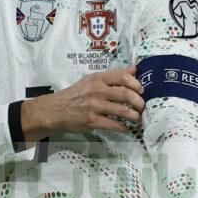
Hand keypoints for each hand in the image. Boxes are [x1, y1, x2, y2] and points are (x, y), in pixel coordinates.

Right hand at [21, 66, 144, 140]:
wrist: (55, 109)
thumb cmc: (76, 94)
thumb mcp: (92, 80)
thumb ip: (113, 75)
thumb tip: (134, 69)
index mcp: (98, 78)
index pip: (123, 76)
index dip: (136, 84)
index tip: (141, 91)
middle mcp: (97, 90)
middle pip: (126, 94)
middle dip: (139, 102)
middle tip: (142, 107)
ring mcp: (95, 106)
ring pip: (123, 111)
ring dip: (134, 116)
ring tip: (137, 118)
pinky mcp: (92, 120)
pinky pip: (114, 124)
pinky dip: (123, 127)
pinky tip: (126, 128)